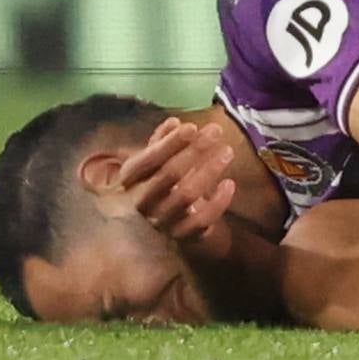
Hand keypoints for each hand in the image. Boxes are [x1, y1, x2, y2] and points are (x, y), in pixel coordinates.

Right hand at [118, 118, 238, 255]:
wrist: (146, 234)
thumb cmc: (151, 189)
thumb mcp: (149, 166)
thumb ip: (160, 143)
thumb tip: (174, 122)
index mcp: (129, 180)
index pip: (148, 159)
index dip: (170, 143)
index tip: (192, 127)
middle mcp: (141, 202)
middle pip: (168, 174)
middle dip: (194, 150)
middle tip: (216, 131)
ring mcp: (161, 221)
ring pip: (186, 195)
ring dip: (209, 171)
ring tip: (227, 151)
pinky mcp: (180, 237)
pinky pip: (201, 221)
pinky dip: (217, 203)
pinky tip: (229, 184)